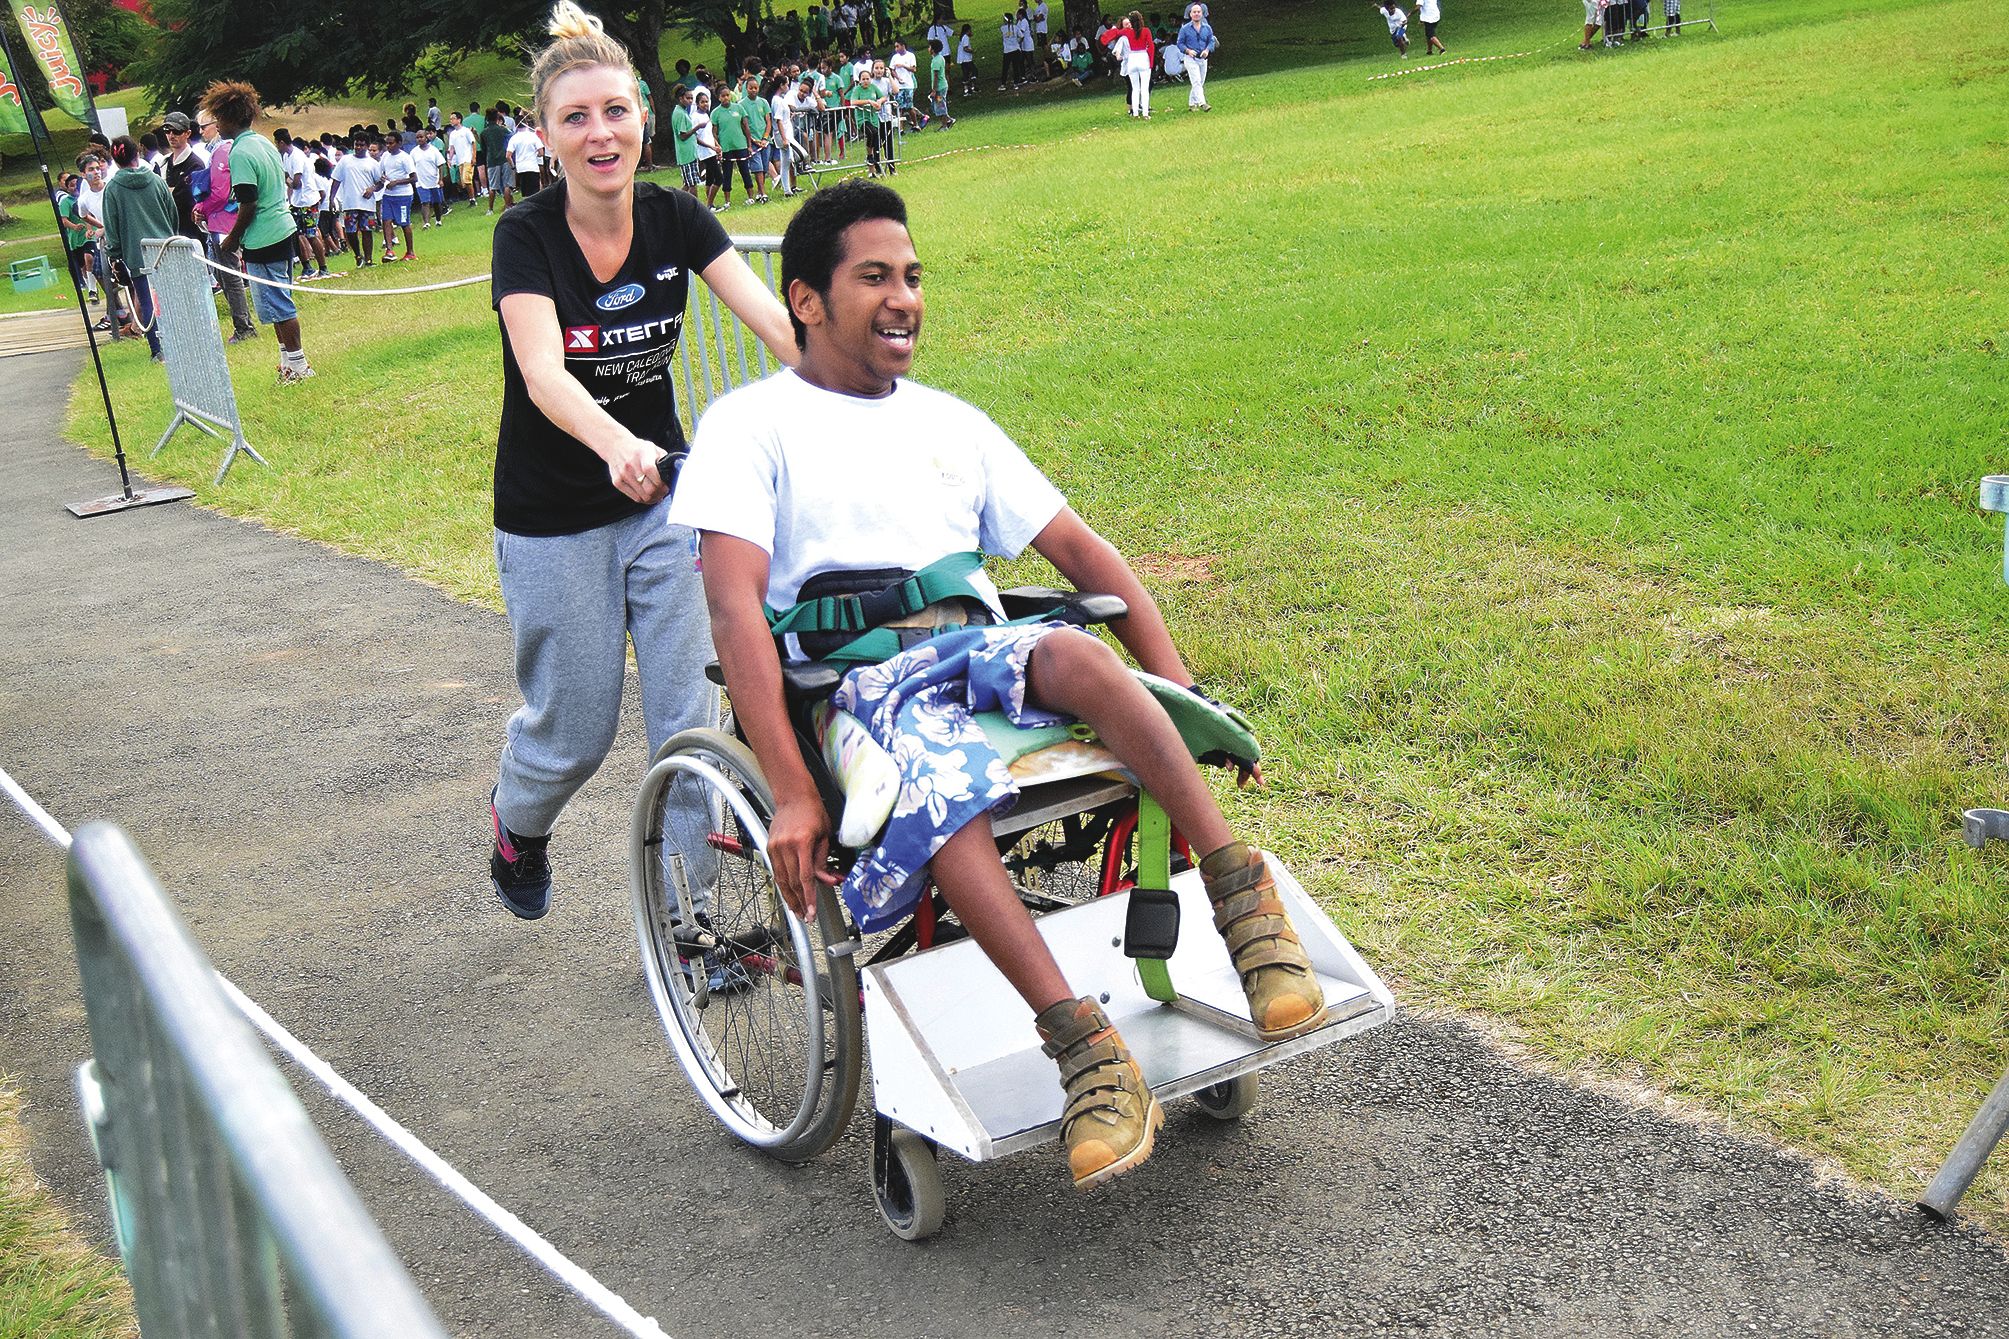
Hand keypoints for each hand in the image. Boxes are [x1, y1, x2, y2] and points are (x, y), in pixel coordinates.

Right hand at [605, 436, 670, 502]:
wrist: (616, 446)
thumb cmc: (639, 449)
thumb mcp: (652, 448)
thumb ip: (664, 459)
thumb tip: (674, 473)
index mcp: (642, 454)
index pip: (651, 472)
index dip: (661, 483)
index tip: (666, 485)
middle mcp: (631, 464)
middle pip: (648, 489)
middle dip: (659, 493)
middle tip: (663, 491)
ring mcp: (623, 474)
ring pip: (643, 497)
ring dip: (653, 498)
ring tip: (657, 494)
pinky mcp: (617, 482)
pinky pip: (635, 498)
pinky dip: (644, 499)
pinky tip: (648, 494)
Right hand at [766, 791, 838, 918]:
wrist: (793, 796)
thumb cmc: (812, 811)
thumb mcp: (824, 835)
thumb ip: (823, 860)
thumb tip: (827, 881)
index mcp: (802, 842)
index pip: (806, 877)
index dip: (809, 898)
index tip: (812, 913)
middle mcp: (785, 846)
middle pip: (792, 882)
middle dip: (799, 903)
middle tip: (806, 917)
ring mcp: (775, 847)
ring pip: (782, 880)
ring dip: (790, 897)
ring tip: (797, 911)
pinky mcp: (769, 847)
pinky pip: (776, 871)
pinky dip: (783, 885)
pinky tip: (789, 894)